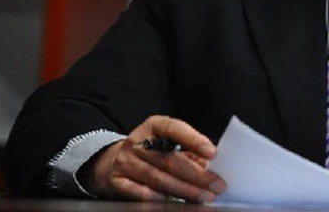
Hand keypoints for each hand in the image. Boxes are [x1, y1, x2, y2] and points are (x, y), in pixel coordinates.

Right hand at [84, 116, 225, 202]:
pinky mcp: (116, 181)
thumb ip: (188, 151)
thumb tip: (208, 165)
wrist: (111, 161)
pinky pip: (138, 192)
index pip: (174, 129)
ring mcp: (125, 162)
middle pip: (169, 159)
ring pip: (157, 178)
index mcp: (153, 126)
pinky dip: (156, 197)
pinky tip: (172, 202)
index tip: (212, 153)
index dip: (194, 140)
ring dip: (184, 190)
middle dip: (196, 175)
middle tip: (216, 185)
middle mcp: (137, 142)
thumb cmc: (151, 150)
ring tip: (203, 197)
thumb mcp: (167, 142)